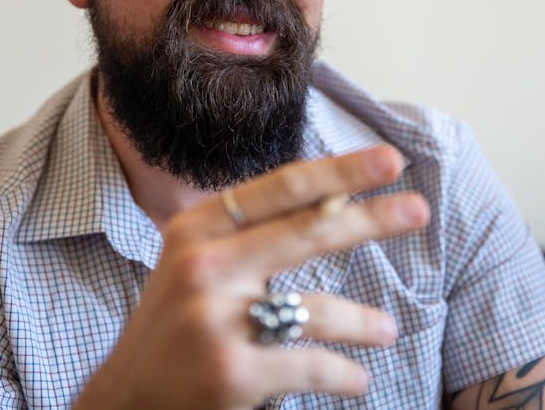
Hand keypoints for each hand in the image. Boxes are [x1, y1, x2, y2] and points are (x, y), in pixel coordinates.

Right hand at [74, 145, 428, 409]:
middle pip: (308, 230)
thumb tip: (338, 201)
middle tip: (418, 209)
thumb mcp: (199, 266)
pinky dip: (345, 374)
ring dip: (364, 323)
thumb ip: (252, 235)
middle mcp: (203, 264)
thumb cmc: (174, 326)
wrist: (126, 401)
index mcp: (197, 228)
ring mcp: (215, 318)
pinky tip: (357, 380)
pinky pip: (313, 364)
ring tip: (388, 332)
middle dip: (371, 217)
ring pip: (317, 308)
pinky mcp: (232, 372)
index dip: (340, 170)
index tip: (388, 160)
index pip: (281, 188)